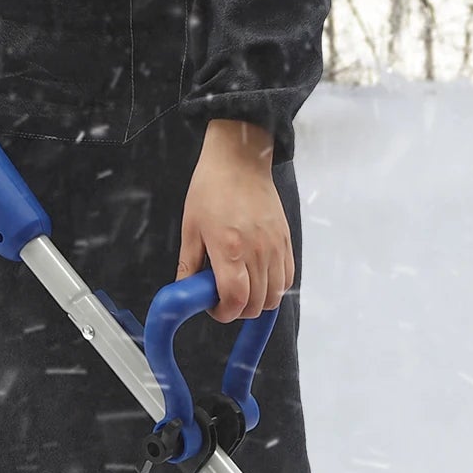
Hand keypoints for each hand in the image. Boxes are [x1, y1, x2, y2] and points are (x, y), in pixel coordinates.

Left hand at [177, 120, 292, 323]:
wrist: (240, 159)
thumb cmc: (212, 188)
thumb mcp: (191, 227)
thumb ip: (189, 264)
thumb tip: (185, 291)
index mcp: (229, 249)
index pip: (235, 301)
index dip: (224, 313)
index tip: (215, 307)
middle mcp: (256, 252)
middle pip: (256, 304)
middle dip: (239, 310)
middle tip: (225, 297)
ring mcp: (274, 248)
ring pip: (274, 297)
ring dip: (258, 302)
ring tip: (243, 288)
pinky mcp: (285, 242)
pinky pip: (287, 279)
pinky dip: (274, 288)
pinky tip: (260, 279)